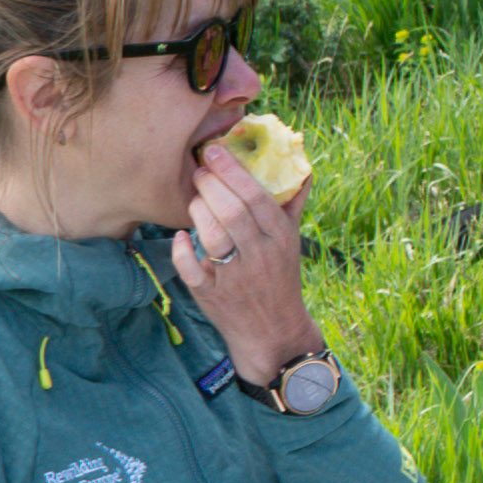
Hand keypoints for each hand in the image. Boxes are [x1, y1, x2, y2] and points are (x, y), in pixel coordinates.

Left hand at [170, 143, 320, 382]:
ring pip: (211, 237)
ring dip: (198, 211)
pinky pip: (191, 269)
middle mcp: (259, 256)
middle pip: (231, 213)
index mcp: (281, 239)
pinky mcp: (211, 296)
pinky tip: (180, 236)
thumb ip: (291, 206)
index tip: (214, 150)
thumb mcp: (291, 243)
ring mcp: (235, 278)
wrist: (272, 332)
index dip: (232, 171)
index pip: (256, 198)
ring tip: (194, 199)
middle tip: (198, 169)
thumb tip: (301, 169)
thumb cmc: (280, 279)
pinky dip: (182, 250)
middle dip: (210, 185)